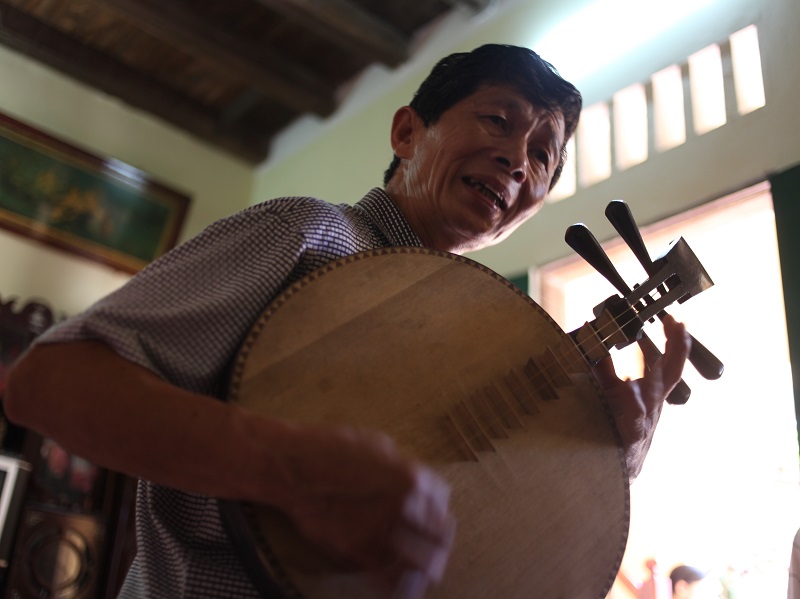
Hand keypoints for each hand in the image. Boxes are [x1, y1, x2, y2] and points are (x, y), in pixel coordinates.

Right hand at [271, 424, 454, 595]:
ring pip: (417, 563)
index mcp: (411, 478)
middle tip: (437, 549)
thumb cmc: (333, 448)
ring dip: (422, 566)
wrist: (293, 468)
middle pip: (438, 539)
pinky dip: (395, 580)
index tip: (438, 520)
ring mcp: (378, 531)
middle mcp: (402, 507)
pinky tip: (398, 581)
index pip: (442, 504)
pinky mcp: (354, 550)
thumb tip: (416, 485)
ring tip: (423, 569)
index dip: (440, 513)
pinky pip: (386, 575)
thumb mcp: (380, 444)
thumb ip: (404, 468)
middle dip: (439, 545)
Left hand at [591, 314, 690, 479]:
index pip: (667, 363)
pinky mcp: (631, 435)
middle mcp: (651, 403)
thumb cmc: (612, 427)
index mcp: (650, 392)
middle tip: (677, 326)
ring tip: (653, 348)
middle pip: (670, 373)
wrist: (613, 469)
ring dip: (654, 371)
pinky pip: (635, 418)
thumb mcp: (608, 392)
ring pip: (654, 393)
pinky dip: (634, 402)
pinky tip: (631, 389)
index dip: (675, 342)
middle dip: (676, 349)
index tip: (675, 319)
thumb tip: (592, 337)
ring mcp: (644, 420)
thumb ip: (603, 367)